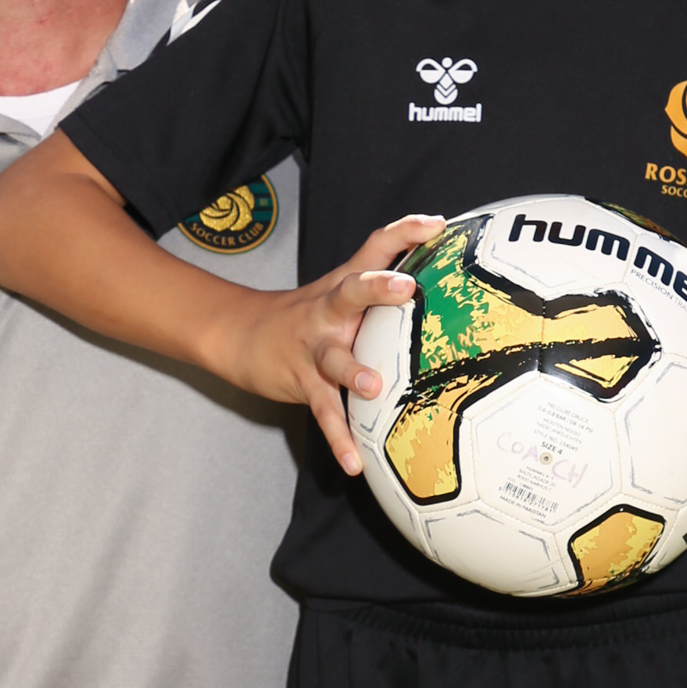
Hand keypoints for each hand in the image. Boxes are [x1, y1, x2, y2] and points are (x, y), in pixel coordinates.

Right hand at [219, 213, 443, 472]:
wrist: (241, 334)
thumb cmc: (310, 317)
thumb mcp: (340, 291)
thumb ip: (382, 287)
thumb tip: (445, 285)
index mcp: (345, 286)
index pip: (375, 248)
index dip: (404, 232)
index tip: (437, 224)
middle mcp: (330, 311)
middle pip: (352, 291)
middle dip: (378, 287)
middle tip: (406, 287)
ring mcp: (314, 347)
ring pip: (334, 358)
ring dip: (352, 371)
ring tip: (372, 386)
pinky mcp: (302, 382)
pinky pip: (325, 413)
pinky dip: (339, 439)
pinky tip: (355, 464)